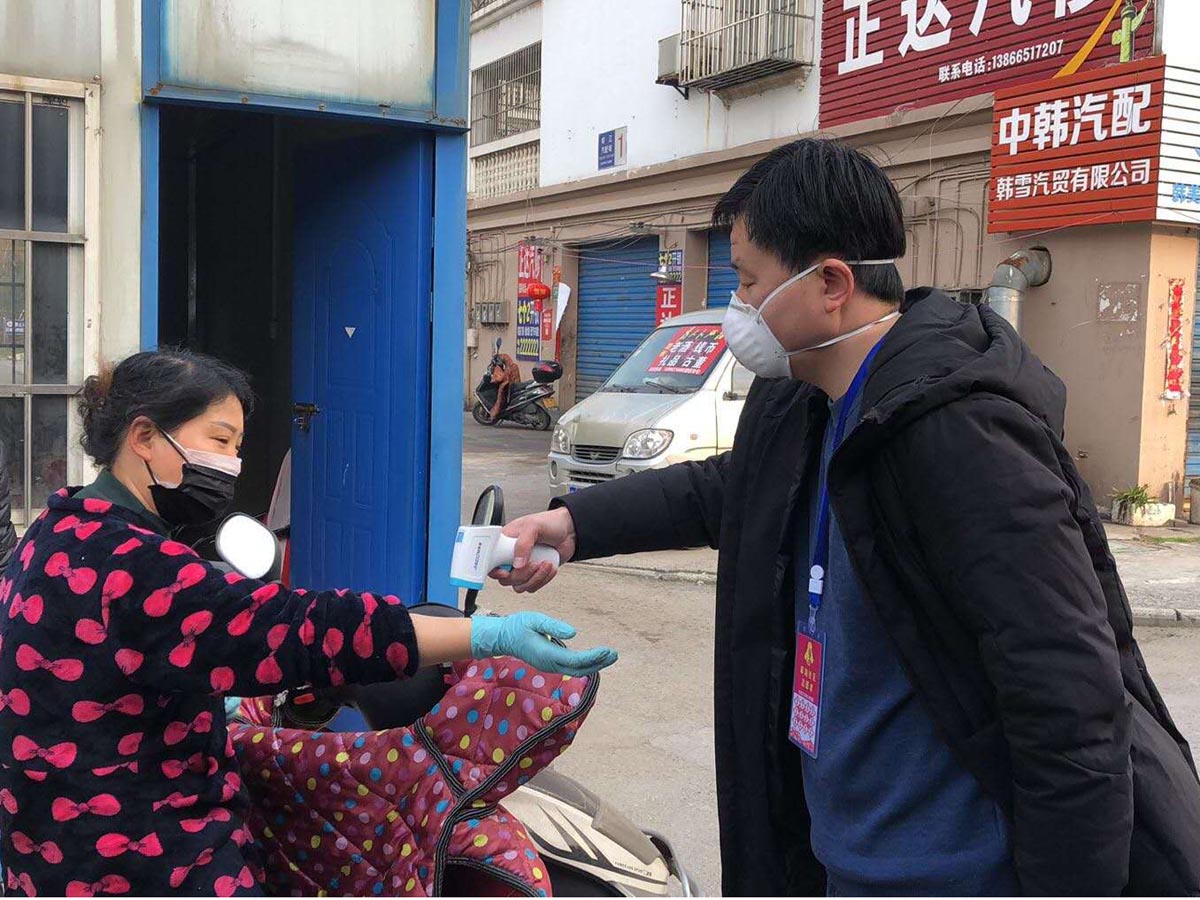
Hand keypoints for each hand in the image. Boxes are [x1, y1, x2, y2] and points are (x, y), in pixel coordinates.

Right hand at [470, 612, 616, 676]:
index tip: (608, 650)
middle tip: (614, 654)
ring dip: (594, 664)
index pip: (575, 660)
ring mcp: (550, 666)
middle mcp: (550, 664)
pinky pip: (571, 667)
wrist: (502, 637)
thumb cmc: (517, 626)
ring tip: (609, 656)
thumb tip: (574, 633)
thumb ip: (554, 626)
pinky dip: (586, 664)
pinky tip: (594, 657)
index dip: (593, 657)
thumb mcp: (534, 620)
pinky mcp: (550, 664)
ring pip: (577, 670)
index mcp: (547, 654)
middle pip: (580, 669)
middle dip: (598, 663)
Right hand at [491, 508, 575, 593]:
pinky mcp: (534, 574)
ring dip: (535, 578)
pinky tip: (550, 567)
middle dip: (522, 574)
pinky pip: (533, 587)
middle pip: (506, 579)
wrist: (570, 531)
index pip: (490, 562)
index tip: (506, 571)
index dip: (495, 570)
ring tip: (545, 563)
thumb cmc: (550, 523)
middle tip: (534, 563)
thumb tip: (517, 564)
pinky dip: (543, 580)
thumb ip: (523, 544)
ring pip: (519, 586)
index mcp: (505, 543)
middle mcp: (511, 557)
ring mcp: (523, 567)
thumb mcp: (534, 526)